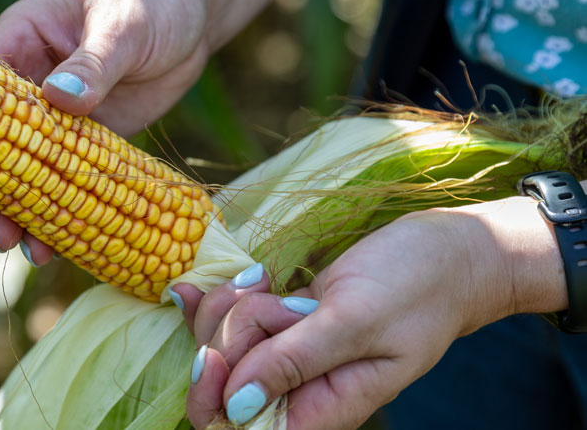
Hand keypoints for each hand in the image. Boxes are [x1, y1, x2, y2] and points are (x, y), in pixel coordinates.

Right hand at [0, 0, 326, 261]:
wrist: (194, 15)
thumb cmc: (151, 0)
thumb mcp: (122, 25)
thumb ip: (93, 62)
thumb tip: (60, 99)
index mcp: (22, 40)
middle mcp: (32, 82)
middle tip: (3, 235)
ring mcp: (60, 115)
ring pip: (30, 168)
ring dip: (27, 209)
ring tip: (32, 252)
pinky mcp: (92, 138)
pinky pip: (71, 177)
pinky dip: (66, 207)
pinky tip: (63, 242)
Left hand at [171, 197, 567, 428]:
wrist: (449, 251)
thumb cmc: (417, 286)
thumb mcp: (356, 320)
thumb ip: (295, 362)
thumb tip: (237, 407)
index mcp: (322, 408)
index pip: (241, 428)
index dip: (214, 397)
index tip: (216, 353)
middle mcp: (300, 388)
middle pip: (221, 380)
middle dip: (228, 333)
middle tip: (273, 299)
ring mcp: (289, 353)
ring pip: (222, 341)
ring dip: (235, 304)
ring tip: (274, 283)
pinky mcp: (285, 322)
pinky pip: (236, 315)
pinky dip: (233, 293)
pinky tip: (252, 274)